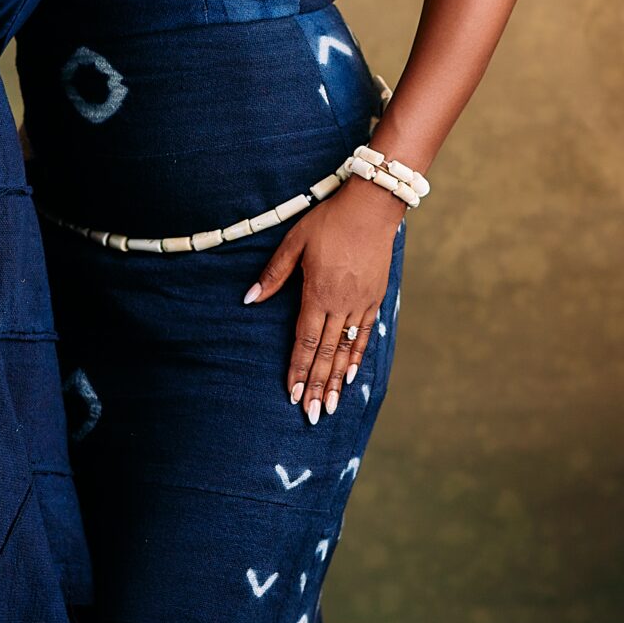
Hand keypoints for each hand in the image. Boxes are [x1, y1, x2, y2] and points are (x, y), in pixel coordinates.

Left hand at [242, 176, 404, 422]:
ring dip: (337, 380)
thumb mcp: (294, 242)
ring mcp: (360, 303)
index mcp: (317, 293)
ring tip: (332, 406)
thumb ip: (274, 274)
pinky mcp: (374, 298)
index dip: (298, 370)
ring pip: (346, 350)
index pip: (304, 341)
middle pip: (325, 353)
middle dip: (318, 386)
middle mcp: (340, 304)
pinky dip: (356, 357)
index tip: (293, 394)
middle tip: (313, 415)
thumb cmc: (329, 221)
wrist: (372, 207)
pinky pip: (364, 335)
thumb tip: (249, 299)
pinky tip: (350, 376)